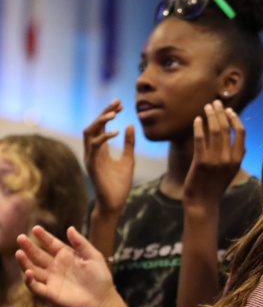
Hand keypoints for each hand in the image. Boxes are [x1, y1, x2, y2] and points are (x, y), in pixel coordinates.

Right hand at [16, 226, 115, 306]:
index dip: (43, 236)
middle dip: (29, 246)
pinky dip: (30, 281)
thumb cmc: (100, 278)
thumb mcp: (93, 256)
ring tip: (19, 253)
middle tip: (20, 237)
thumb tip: (70, 228)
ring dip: (25, 262)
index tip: (36, 228)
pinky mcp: (50, 293)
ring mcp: (52, 280)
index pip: (51, 243)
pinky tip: (29, 272)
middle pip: (38, 255)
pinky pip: (36, 287)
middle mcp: (56, 267)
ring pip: (33, 269)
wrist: (102, 301)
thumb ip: (81, 243)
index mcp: (66, 256)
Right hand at [84, 99, 134, 213]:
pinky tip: (116, 132)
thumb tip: (130, 125)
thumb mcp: (128, 159)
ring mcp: (90, 157)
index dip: (109, 113)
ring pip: (89, 133)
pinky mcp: (92, 165)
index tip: (121, 104)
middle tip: (117, 103)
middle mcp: (93, 151)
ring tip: (114, 114)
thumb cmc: (120, 183)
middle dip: (104, 112)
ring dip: (100, 121)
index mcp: (100, 149)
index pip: (101, 126)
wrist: (115, 203)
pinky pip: (94, 147)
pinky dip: (104, 137)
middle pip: (93, 125)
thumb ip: (129, 143)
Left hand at [183, 101, 245, 208]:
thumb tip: (238, 140)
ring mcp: (214, 160)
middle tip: (215, 102)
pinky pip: (200, 139)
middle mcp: (228, 158)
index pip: (241, 132)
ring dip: (210, 116)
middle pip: (227, 128)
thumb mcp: (230, 170)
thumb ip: (235, 155)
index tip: (228, 110)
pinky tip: (196, 120)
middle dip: (221, 112)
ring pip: (214, 131)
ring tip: (206, 107)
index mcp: (237, 159)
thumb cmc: (215, 185)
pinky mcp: (201, 162)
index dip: (234, 119)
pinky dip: (198, 127)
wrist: (203, 203)